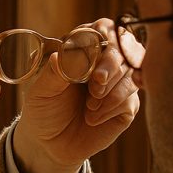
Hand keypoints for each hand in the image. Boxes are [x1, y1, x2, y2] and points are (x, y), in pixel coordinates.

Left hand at [11, 18, 139, 172]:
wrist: (51, 143)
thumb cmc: (44, 109)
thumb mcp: (41, 91)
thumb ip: (53, 73)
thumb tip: (61, 55)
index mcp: (84, 46)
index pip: (104, 30)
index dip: (104, 43)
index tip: (94, 65)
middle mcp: (105, 59)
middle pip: (125, 48)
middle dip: (111, 67)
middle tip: (95, 88)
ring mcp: (119, 81)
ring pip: (131, 74)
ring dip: (110, 92)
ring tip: (89, 107)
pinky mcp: (127, 103)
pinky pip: (130, 99)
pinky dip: (110, 109)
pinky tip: (93, 118)